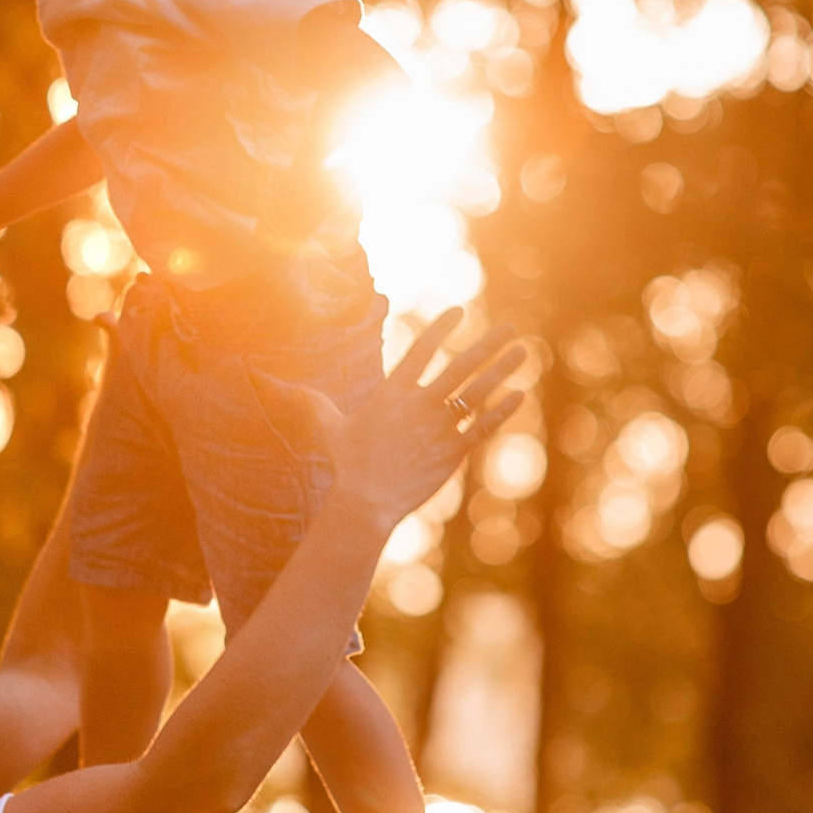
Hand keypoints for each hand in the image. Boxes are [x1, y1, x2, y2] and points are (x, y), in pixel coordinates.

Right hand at [292, 309, 526, 527]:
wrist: (366, 500)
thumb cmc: (347, 464)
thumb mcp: (330, 429)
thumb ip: (317, 404)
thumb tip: (289, 390)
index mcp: (393, 392)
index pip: (422, 349)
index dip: (441, 328)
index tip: (460, 311)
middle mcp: (421, 403)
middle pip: (461, 365)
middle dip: (488, 344)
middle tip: (510, 328)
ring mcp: (440, 427)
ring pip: (478, 390)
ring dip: (503, 369)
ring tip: (523, 351)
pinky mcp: (454, 452)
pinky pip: (483, 425)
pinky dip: (503, 410)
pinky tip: (520, 395)